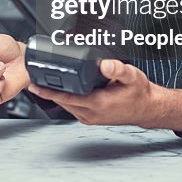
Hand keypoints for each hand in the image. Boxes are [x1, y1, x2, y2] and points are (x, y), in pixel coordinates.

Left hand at [26, 59, 181, 129]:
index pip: (66, 97)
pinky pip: (71, 107)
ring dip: (54, 93)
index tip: (34, 84)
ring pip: (65, 104)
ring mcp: (89, 117)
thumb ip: (118, 69)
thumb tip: (104, 64)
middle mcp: (90, 114)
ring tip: (43, 78)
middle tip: (34, 74)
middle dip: (47, 89)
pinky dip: (64, 97)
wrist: (148, 108)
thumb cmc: (140, 93)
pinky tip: (60, 87)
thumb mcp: (132, 77)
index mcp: (98, 104)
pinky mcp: (90, 117)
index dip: (48, 90)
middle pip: (61, 100)